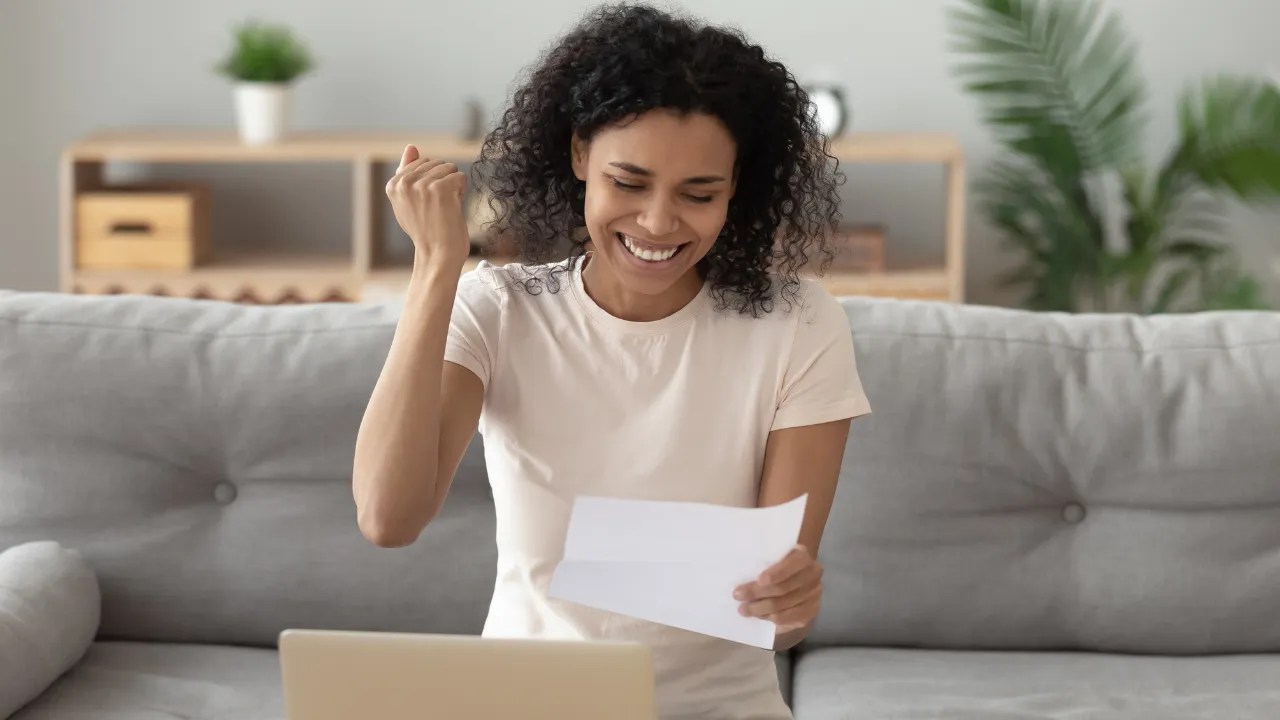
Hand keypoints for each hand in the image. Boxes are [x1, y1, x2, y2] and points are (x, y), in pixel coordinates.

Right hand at [385, 144, 470, 269]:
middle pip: (436, 163)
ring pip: (449, 168)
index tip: (426, 204)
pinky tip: (453, 208)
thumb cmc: (427, 229)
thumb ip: (407, 172)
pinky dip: (461, 191)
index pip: (422, 162)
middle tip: (437, 207)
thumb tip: (410, 146)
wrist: (438, 254)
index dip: (430, 181)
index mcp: (393, 184)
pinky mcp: (440, 188)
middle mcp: (404, 182)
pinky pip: (460, 176)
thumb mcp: (409, 201)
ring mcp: (421, 185)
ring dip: (453, 187)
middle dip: (442, 181)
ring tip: (444, 207)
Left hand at [734, 545, 822, 633]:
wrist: (791, 586)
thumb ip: (762, 563)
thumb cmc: (774, 567)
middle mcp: (813, 574)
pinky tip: (758, 615)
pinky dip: (769, 618)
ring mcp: (814, 594)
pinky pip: (787, 618)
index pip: (793, 564)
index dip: (777, 573)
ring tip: (742, 609)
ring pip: (782, 605)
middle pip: (783, 587)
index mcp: (802, 555)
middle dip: (757, 593)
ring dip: (759, 608)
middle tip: (737, 595)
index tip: (759, 580)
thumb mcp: (770, 560)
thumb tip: (740, 574)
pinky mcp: (810, 612)